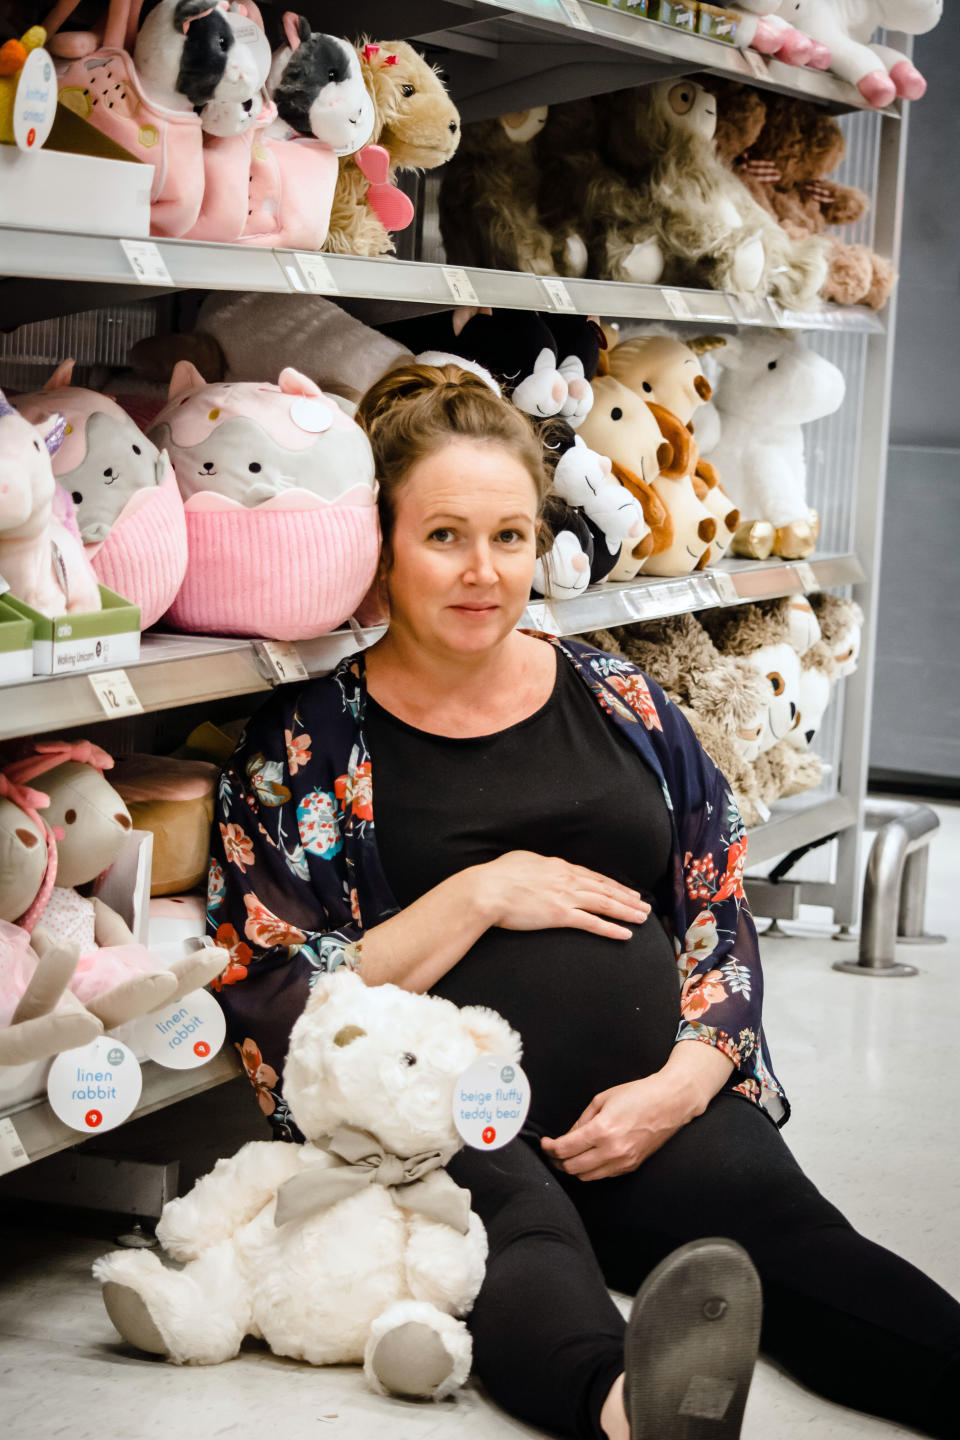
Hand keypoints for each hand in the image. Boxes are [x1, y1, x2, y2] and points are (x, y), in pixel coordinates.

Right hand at [474, 851, 650, 940]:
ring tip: (642, 918)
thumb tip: (539, 868)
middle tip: (644, 906)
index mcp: (558, 866)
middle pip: (605, 889)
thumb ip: (537, 866)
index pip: (592, 876)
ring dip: (626, 911)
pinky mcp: (560, 915)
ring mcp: (565, 897)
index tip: (626, 891)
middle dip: (627, 898)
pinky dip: (611, 928)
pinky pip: (592, 922)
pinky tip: (625, 934)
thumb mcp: (521, 861)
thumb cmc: (497, 876)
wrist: (487, 890)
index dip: (612, 884)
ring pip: (604, 904)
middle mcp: (567, 879)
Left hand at [541, 1044, 735, 1181]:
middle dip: (557, 1161)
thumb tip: (568, 1137)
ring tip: (568, 1156)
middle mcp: (612, 1150)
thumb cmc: (638, 1095)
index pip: (565, 1149)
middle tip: (552, 1152)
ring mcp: (623, 1161)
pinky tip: (588, 1158)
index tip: (545, 1144)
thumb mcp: (602, 1099)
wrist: (670, 1102)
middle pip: (572, 1168)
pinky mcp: (631, 1166)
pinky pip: (603, 1175)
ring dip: (573, 1168)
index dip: (550, 1148)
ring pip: (587, 1177)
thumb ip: (582, 1121)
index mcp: (602, 1130)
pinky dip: (591, 1170)